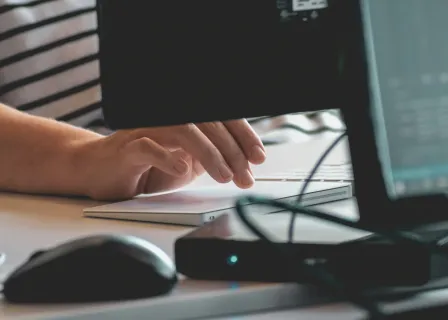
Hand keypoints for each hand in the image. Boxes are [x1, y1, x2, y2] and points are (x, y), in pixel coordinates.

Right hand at [75, 119, 265, 199]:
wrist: (101, 172)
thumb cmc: (146, 167)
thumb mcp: (187, 165)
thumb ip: (211, 158)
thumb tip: (244, 163)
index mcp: (186, 122)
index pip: (221, 120)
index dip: (243, 136)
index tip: (258, 157)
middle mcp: (169, 120)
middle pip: (208, 124)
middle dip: (232, 151)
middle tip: (245, 176)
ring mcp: (148, 130)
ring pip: (184, 131)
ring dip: (209, 154)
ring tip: (224, 175)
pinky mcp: (127, 147)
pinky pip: (149, 146)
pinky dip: (167, 157)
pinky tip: (182, 169)